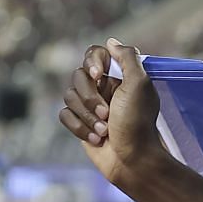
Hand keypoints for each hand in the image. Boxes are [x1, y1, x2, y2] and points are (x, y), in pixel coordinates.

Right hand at [60, 38, 166, 188]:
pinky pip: (63, 115)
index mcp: (120, 77)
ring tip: (104, 131)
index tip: (100, 76)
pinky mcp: (80, 123)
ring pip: (68, 97)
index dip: (93, 62)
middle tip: (108, 114)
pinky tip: (95, 139)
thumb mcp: (139, 85)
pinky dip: (78, 127)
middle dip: (90, 98)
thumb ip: (127, 58)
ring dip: (86, 116)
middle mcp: (104, 89)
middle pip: (77, 77)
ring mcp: (90, 106)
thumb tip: (111, 41)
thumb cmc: (137, 122)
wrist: (132, 160)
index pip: (94, 54)